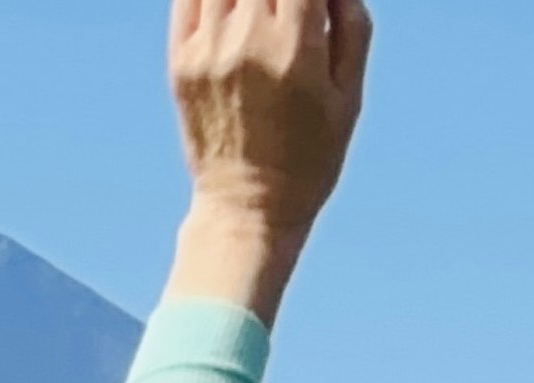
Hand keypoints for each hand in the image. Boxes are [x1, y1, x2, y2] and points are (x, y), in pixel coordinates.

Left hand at [168, 0, 372, 324]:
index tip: (311, 4)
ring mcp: (209, 49)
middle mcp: (248, 41)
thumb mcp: (349, 99)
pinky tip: (229, 9)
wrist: (247, 210)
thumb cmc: (309, 158)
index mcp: (296, 48)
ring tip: (259, 15)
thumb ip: (352, 27)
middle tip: (288, 14)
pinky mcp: (181, 61)